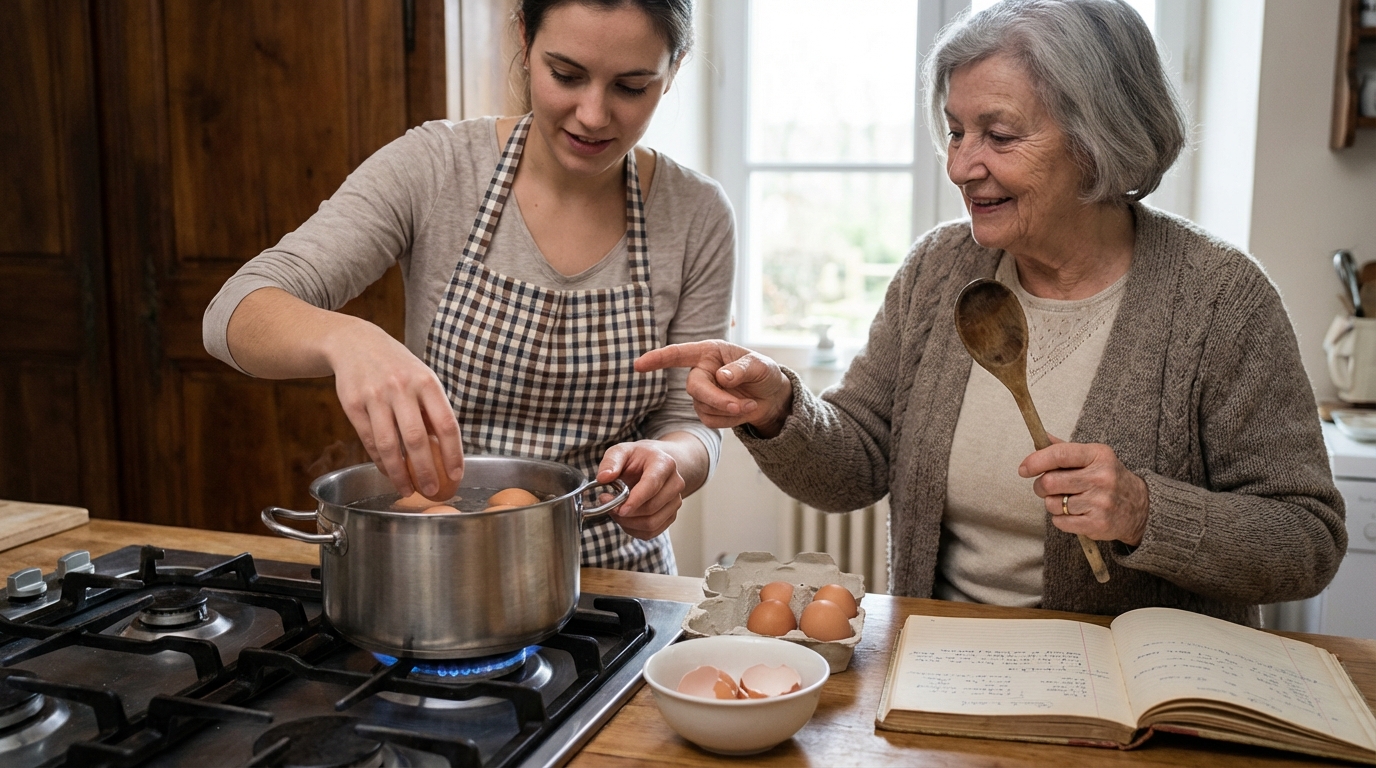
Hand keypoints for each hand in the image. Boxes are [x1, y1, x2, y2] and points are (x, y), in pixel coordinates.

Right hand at [326, 323, 463, 497]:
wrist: (355, 343)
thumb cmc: (397, 367)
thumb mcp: (421, 378)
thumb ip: (432, 410)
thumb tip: (446, 450)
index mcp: (426, 382)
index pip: (446, 424)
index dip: (454, 454)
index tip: (457, 475)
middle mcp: (401, 388)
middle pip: (416, 439)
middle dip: (425, 471)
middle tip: (431, 492)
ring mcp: (375, 396)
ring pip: (389, 445)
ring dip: (399, 473)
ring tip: (406, 489)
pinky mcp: (353, 405)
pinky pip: (369, 441)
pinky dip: (380, 461)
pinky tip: (388, 471)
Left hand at [596, 440, 685, 539]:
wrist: (655, 464)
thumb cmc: (637, 458)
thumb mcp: (621, 451)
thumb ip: (611, 462)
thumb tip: (603, 477)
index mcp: (664, 464)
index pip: (652, 485)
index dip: (635, 500)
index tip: (619, 509)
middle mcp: (675, 483)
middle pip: (651, 508)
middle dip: (626, 513)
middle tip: (608, 505)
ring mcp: (675, 501)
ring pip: (651, 523)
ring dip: (628, 523)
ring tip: (615, 511)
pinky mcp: (671, 516)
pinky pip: (651, 532)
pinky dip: (634, 530)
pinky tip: (625, 519)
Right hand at [635, 340, 793, 435]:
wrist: (771, 396)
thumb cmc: (764, 373)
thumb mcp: (761, 366)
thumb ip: (742, 369)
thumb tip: (722, 377)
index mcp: (709, 352)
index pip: (678, 354)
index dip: (657, 359)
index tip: (639, 365)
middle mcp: (701, 371)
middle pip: (694, 387)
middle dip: (717, 399)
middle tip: (740, 406)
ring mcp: (702, 393)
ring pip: (703, 407)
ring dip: (729, 411)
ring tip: (751, 405)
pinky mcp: (707, 411)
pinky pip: (711, 421)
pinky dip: (730, 420)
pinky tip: (743, 411)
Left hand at [1018, 437, 1149, 545]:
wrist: (1140, 507)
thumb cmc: (1109, 478)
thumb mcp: (1094, 457)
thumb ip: (1065, 449)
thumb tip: (1039, 438)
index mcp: (1098, 455)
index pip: (1059, 455)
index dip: (1036, 461)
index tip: (1024, 468)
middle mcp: (1101, 478)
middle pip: (1050, 482)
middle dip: (1040, 486)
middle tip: (1045, 487)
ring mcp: (1100, 502)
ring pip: (1053, 504)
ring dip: (1052, 503)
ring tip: (1066, 501)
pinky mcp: (1097, 523)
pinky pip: (1060, 522)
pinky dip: (1060, 518)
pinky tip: (1073, 513)